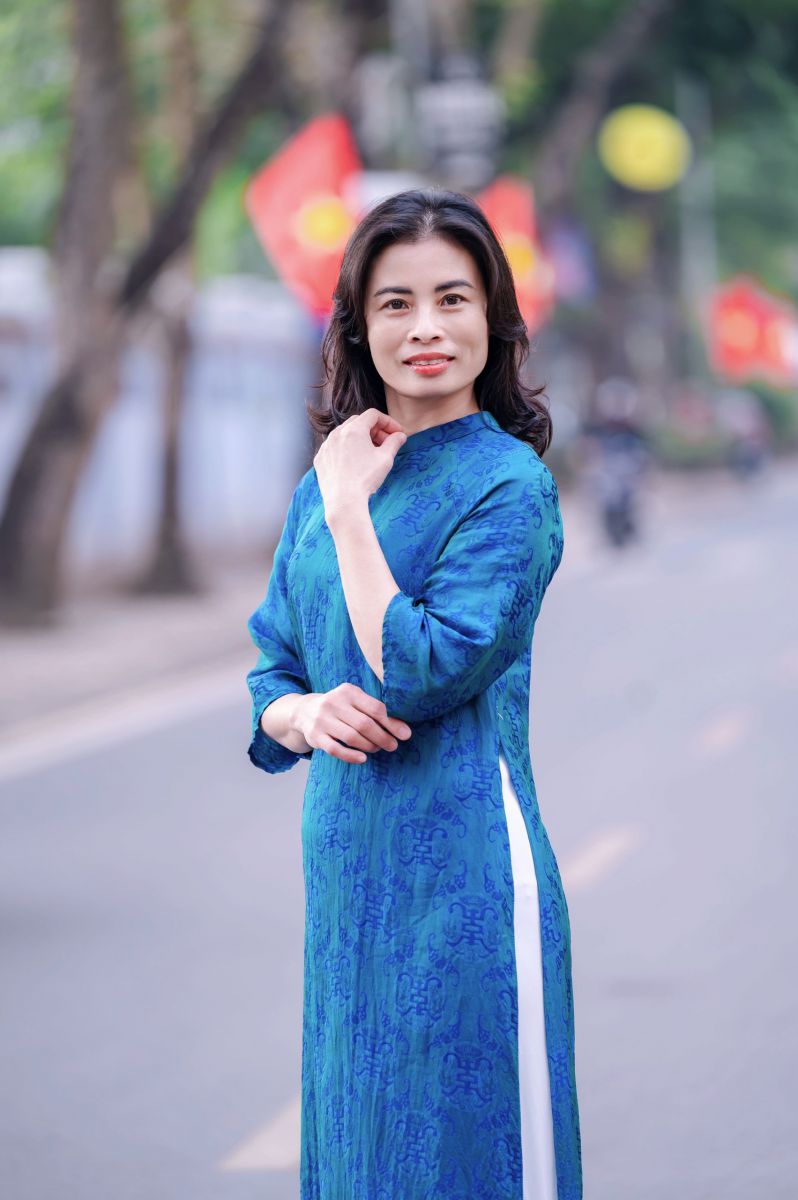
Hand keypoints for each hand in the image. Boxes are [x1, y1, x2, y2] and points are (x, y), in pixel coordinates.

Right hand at [294, 683, 411, 764]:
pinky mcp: (315, 736)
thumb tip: (404, 730)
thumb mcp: (355, 702)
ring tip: (377, 749)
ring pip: (351, 737)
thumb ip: (376, 712)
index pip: (375, 708)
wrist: (304, 711)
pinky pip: (335, 749)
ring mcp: (322, 720)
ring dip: (369, 746)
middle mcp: (333, 703)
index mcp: (348, 691)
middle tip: (393, 746)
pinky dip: (351, 756)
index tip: (404, 735)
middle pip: (364, 724)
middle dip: (383, 737)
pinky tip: (363, 758)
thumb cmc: (339, 707)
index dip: (392, 723)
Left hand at [313, 408, 406, 516]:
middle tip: (385, 443)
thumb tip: (400, 436)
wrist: (343, 501)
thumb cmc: (365, 479)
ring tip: (370, 453)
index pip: (373, 415)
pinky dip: (345, 449)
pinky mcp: (320, 459)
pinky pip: (334, 447)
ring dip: (359, 439)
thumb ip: (394, 442)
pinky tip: (354, 462)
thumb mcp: (385, 459)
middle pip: (359, 422)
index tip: (396, 433)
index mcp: (354, 429)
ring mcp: (326, 446)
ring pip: (345, 434)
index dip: (388, 422)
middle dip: (375, 430)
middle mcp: (337, 433)